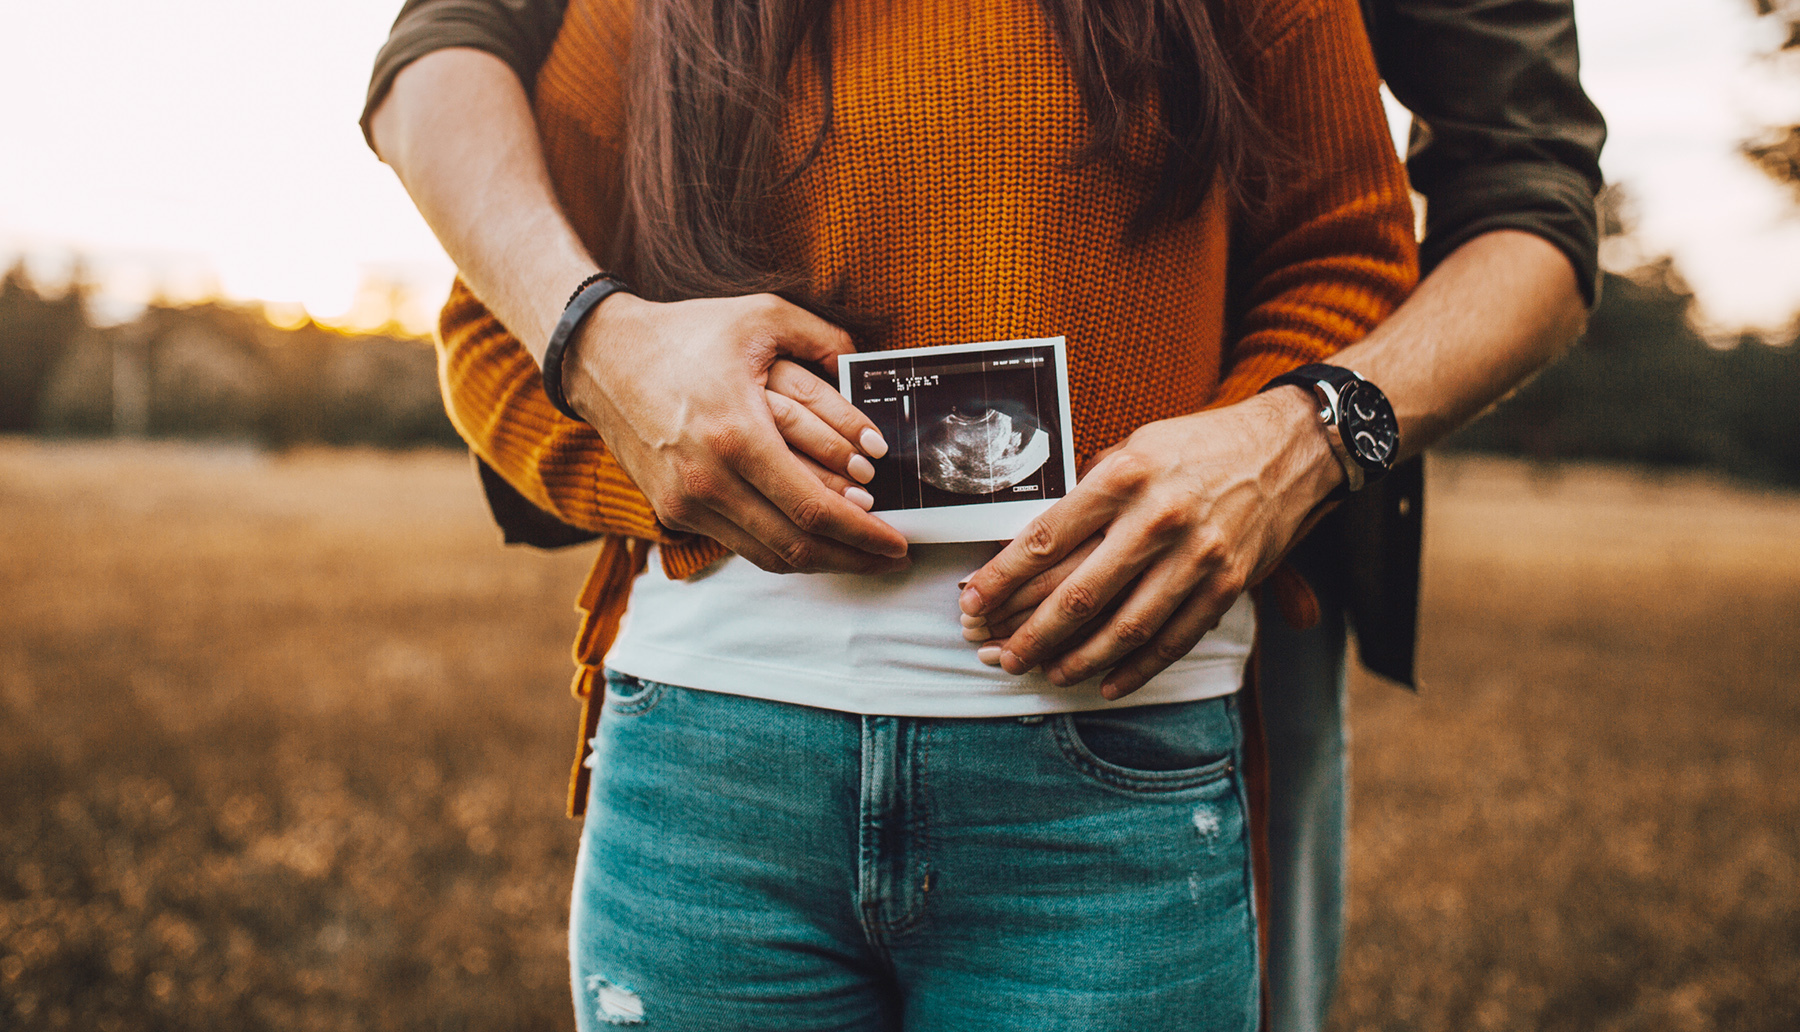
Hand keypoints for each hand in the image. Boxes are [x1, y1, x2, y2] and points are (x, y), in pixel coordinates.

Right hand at [562, 291, 908, 573]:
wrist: (601, 358)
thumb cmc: (685, 334)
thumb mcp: (761, 316)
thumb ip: (824, 338)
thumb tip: (868, 366)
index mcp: (736, 435)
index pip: (813, 509)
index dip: (864, 534)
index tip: (899, 541)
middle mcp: (708, 480)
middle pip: (796, 545)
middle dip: (854, 558)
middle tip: (892, 556)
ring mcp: (687, 503)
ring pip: (769, 556)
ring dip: (822, 560)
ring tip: (862, 554)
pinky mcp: (674, 512)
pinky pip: (742, 544)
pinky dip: (783, 547)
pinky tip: (813, 538)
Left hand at [958, 389, 1337, 697]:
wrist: (1290, 448)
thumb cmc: (1200, 444)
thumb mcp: (1136, 446)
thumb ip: (1090, 493)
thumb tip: (1035, 544)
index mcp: (1124, 475)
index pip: (1045, 538)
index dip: (1001, 578)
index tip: (971, 602)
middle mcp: (1158, 518)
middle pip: (1078, 593)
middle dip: (1029, 632)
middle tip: (997, 655)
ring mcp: (1197, 556)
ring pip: (1124, 626)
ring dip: (1077, 659)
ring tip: (1045, 673)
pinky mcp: (1228, 584)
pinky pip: (1173, 639)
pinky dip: (1136, 668)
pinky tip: (1105, 683)